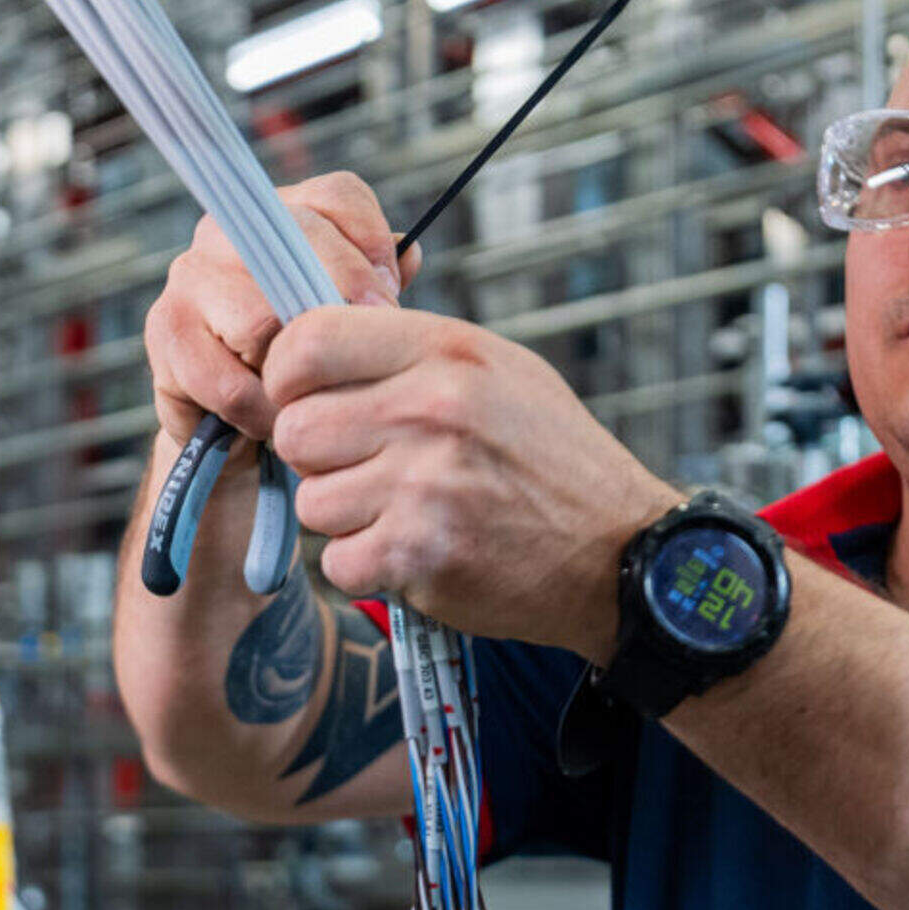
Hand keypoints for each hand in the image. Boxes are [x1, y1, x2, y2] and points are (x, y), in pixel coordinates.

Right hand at [140, 173, 422, 447]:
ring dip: (295, 373)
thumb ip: (375, 285)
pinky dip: (262, 412)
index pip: (336, 197)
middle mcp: (228, 231)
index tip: (387, 301)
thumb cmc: (294, 365)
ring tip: (312, 398)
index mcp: (279, 212)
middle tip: (361, 357)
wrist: (225, 430)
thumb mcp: (344, 323)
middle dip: (341, 311)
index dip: (371, 247)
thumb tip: (409, 254)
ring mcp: (189, 277)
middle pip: (298, 250)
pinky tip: (274, 421)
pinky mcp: (166, 334)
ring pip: (260, 322)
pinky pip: (230, 383)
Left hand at [263, 305, 679, 660]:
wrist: (619, 553)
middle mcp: (430, 410)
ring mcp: (423, 485)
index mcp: (446, 351)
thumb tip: (316, 346)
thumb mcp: (499, 371)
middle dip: (317, 456)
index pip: (307, 342)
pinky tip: (412, 552)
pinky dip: (366, 568)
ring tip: (402, 512)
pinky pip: (336, 562)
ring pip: (312, 501)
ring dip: (344, 517)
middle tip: (363, 467)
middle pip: (295, 429)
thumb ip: (411, 354)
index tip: (307, 398)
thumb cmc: (554, 461)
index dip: (289, 377)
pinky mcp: (419, 554)